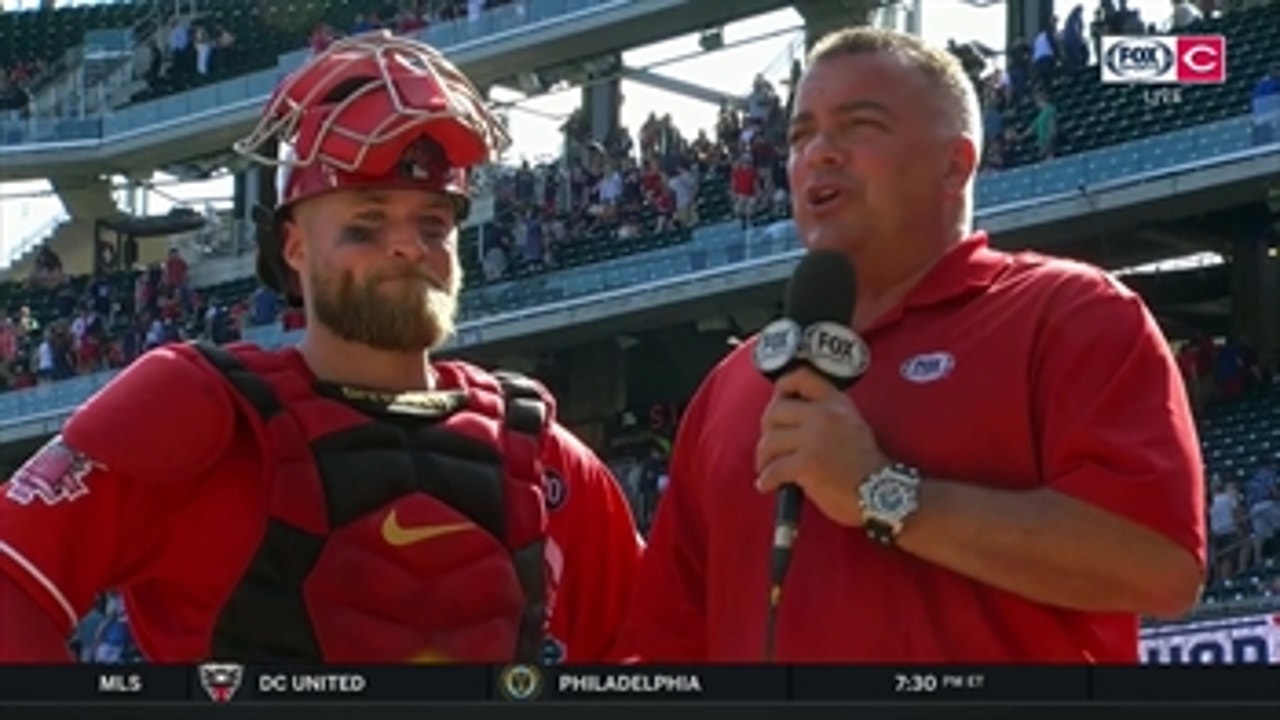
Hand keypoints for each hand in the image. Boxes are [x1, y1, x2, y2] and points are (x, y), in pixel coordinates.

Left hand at [754, 366, 889, 527]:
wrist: (883, 492)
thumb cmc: (867, 466)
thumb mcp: (852, 425)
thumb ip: (826, 416)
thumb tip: (790, 421)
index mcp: (835, 403)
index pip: (801, 377)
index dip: (782, 387)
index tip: (777, 402)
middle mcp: (823, 414)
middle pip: (775, 411)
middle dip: (767, 430)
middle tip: (770, 446)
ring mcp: (814, 438)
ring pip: (770, 441)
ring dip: (764, 458)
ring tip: (768, 468)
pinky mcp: (806, 464)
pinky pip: (774, 469)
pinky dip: (767, 479)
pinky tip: (768, 485)